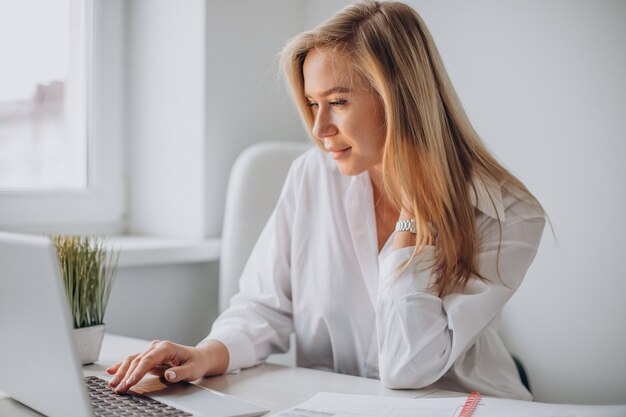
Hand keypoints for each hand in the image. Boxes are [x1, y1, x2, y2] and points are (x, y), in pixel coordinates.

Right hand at [106, 339, 227, 393]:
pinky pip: (134, 361)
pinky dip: (122, 366)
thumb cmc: (196, 362)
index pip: (148, 360)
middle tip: (118, 389)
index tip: (129, 383)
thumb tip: (169, 375)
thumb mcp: (192, 369)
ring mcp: (152, 351)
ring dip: (121, 371)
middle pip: (137, 360)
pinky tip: (112, 371)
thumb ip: (180, 373)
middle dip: (126, 375)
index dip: (137, 372)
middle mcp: (156, 347)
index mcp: (166, 348)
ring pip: (132, 360)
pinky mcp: (149, 356)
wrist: (199, 357)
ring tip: (113, 384)